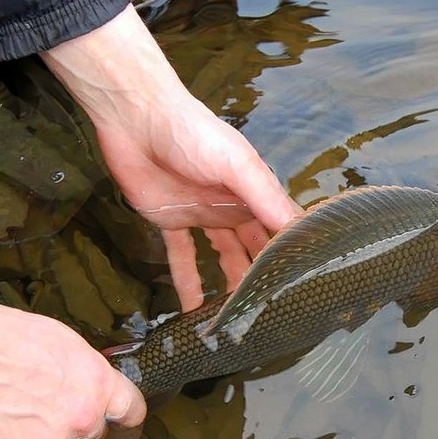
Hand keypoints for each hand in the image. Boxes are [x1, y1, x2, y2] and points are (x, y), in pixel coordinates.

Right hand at [0, 304, 145, 438]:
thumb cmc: (7, 341)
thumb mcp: (60, 344)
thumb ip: (84, 372)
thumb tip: (91, 384)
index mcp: (97, 385)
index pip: (130, 411)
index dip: (120, 414)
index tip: (115, 418)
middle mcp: (82, 419)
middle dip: (71, 430)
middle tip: (43, 412)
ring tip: (18, 423)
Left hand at [41, 4, 299, 310]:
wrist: (136, 118)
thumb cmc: (195, 136)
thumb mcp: (238, 165)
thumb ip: (265, 197)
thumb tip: (300, 231)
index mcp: (254, 195)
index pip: (278, 232)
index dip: (289, 258)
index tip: (301, 290)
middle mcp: (233, 209)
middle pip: (253, 251)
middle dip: (261, 279)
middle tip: (269, 314)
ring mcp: (203, 217)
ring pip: (222, 258)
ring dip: (228, 286)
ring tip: (235, 320)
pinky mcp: (171, 222)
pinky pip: (183, 256)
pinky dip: (187, 282)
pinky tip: (191, 310)